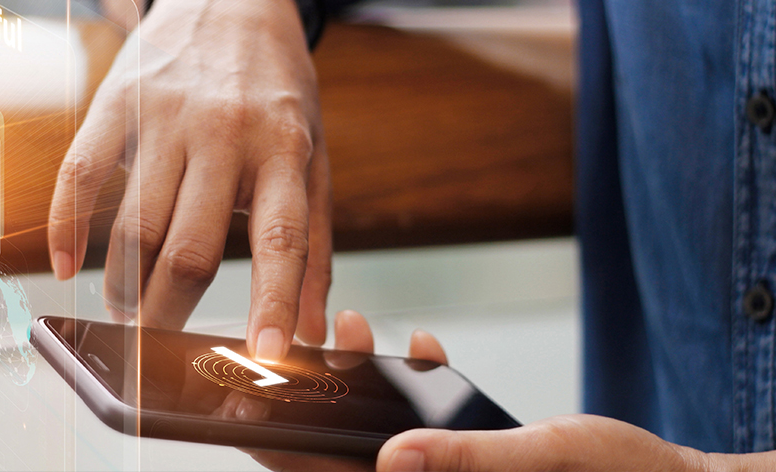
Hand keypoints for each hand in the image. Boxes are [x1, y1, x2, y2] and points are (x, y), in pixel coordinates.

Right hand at [47, 0, 331, 360]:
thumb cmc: (279, 91)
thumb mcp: (315, 154)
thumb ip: (316, 242)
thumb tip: (313, 329)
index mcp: (283, 148)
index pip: (281, 238)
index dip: (274, 302)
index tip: (266, 355)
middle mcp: (225, 133)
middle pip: (188, 247)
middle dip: (170, 312)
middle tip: (162, 349)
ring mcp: (166, 116)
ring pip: (134, 225)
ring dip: (124, 286)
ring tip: (127, 312)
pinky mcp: (118, 101)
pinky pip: (80, 174)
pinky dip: (67, 229)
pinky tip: (68, 268)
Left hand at [253, 312, 775, 471]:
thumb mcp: (539, 460)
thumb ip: (464, 459)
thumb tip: (394, 457)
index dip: (285, 450)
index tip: (246, 405)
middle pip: (348, 451)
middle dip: (320, 397)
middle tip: (296, 346)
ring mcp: (448, 471)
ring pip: (384, 428)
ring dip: (366, 380)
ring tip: (353, 328)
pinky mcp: (469, 453)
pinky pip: (428, 420)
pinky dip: (419, 383)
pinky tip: (423, 345)